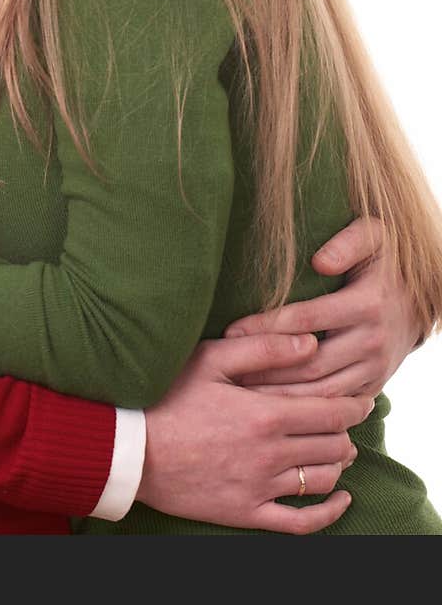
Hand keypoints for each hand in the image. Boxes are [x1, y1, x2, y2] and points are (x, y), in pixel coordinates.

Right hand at [138, 335, 370, 533]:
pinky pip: (302, 523)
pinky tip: (340, 499)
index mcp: (264, 414)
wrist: (129, 447)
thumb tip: (311, 342)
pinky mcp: (246, 513)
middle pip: (332, 446)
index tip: (362, 397)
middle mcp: (269, 455)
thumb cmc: (166, 395)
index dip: (353, 405)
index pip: (330, 412)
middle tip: (345, 420)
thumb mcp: (210, 359)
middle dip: (346, 431)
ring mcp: (260, 488)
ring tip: (338, 449)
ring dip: (338, 464)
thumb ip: (264, 348)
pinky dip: (329, 513)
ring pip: (321, 480)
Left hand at [224, 218, 421, 396]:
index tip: (230, 330)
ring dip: (282, 396)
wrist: (421, 300)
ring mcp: (375, 368)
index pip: (306, 318)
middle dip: (266, 370)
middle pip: (310, 363)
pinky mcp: (374, 386)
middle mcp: (372, 340)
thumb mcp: (374, 237)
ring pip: (322, 392)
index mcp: (367, 304)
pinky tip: (273, 407)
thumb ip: (347, 242)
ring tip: (241, 395)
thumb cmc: (383, 262)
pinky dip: (305, 409)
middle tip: (227, 371)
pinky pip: (336, 405)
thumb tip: (319, 262)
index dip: (266, 326)